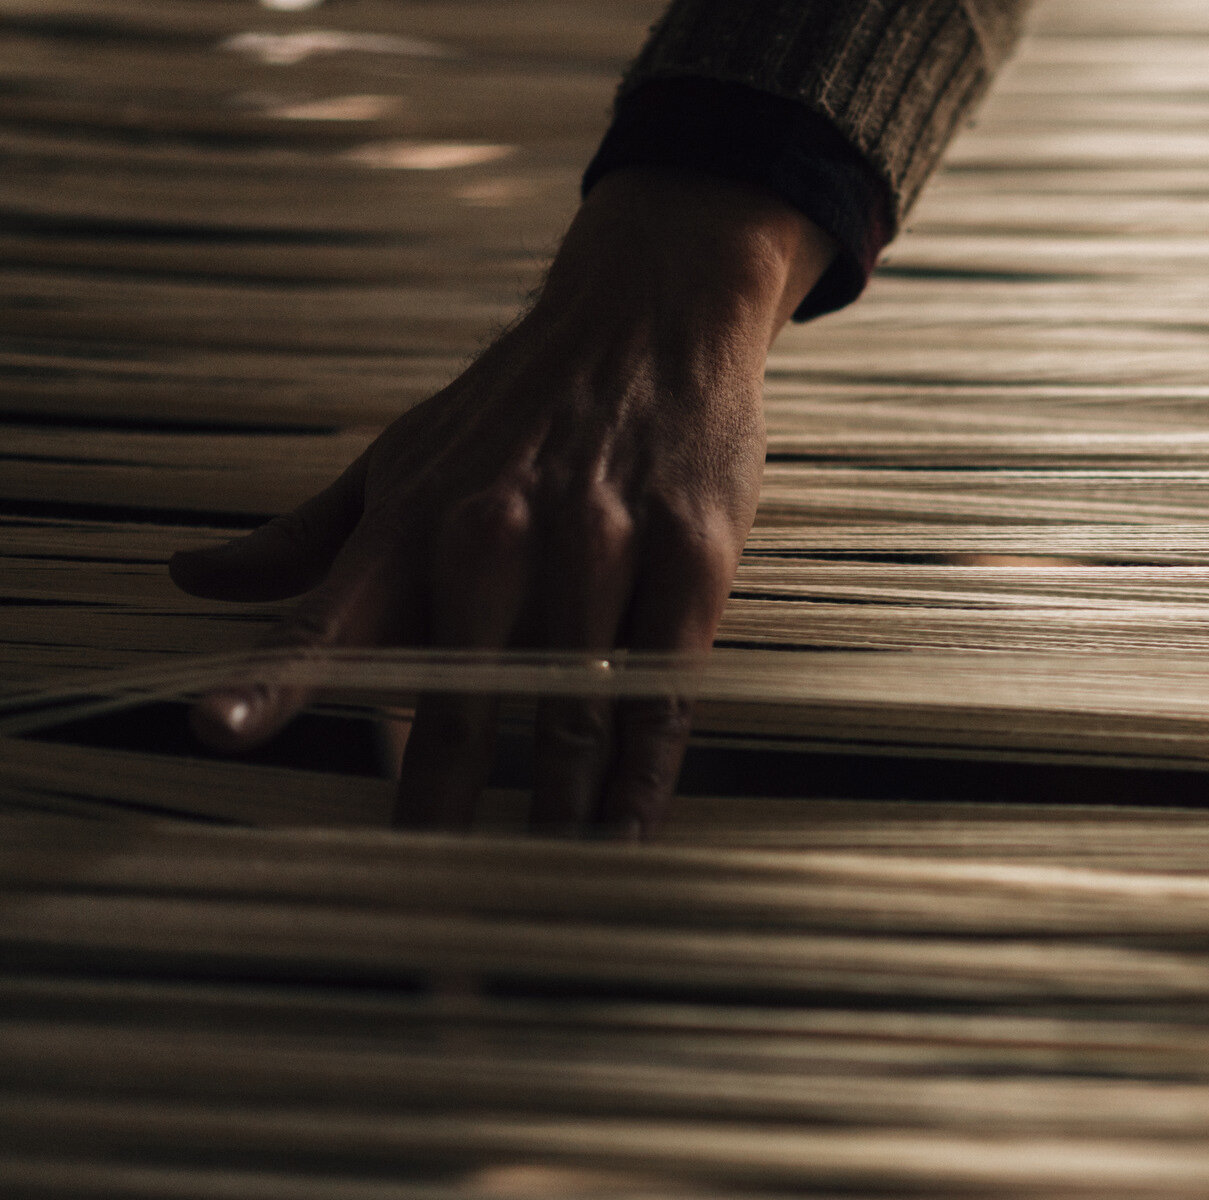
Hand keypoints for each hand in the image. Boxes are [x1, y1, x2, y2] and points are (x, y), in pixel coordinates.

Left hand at [169, 166, 834, 836]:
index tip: (218, 730)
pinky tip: (627, 827)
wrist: (654, 312)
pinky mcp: (689, 558)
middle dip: (436, 810)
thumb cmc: (517, 401)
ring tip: (538, 885)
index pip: (328, 611)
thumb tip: (192, 579)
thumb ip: (307, 535)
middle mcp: (496, 533)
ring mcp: (600, 546)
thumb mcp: (400, 454)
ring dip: (552, 814)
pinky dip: (643, 773)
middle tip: (424, 901)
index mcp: (415, 516)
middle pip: (458, 702)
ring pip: (568, 713)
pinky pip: (661, 692)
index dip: (271, 676)